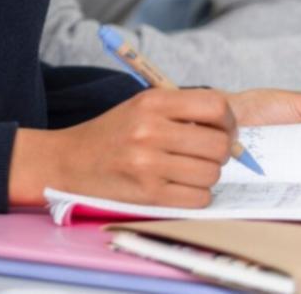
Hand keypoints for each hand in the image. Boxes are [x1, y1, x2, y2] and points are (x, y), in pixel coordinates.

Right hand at [9, 88, 233, 208]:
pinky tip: (179, 187)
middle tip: (205, 154)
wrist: (69, 161)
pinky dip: (196, 195)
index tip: (224, 130)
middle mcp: (150, 130)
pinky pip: (198, 199)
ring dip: (206, 175)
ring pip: (211, 174)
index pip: (215, 106)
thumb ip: (182, 112)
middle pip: (218, 145)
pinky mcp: (148, 194)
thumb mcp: (141, 107)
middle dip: (221, 152)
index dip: (229, 121)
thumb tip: (231, 130)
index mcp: (151, 102)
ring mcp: (148, 164)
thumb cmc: (112, 134)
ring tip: (186, 170)